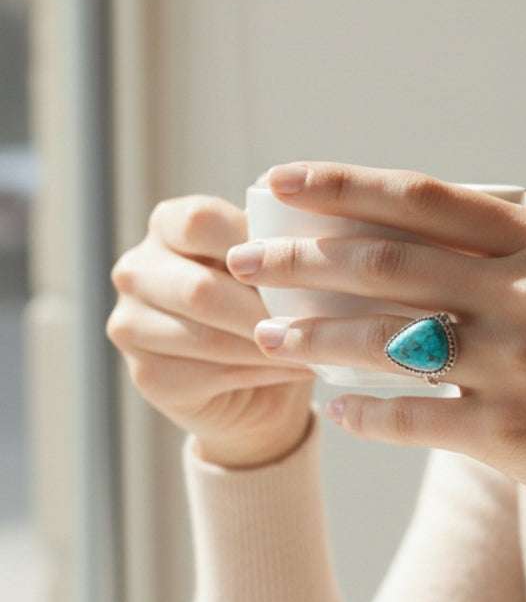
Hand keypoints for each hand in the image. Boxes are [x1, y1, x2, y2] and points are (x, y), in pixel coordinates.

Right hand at [107, 194, 315, 467]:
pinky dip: (260, 373)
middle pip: (200, 288)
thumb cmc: (273, 302)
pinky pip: (207, 375)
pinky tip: (293, 368)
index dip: (253, 245)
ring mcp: (131, 324)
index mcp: (169, 225)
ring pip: (205, 336)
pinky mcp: (145, 375)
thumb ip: (280, 236)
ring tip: (314, 347)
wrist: (262, 380)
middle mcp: (137, 270)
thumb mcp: (278, 260)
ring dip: (267, 345)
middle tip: (317, 320)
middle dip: (264, 309)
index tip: (301, 266)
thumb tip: (305, 221)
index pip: (200, 222)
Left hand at [227, 161, 525, 548]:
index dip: (341, 184)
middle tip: (245, 258)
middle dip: (300, 257)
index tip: (281, 179)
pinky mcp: (509, 434)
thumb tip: (413, 244)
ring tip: (268, 334)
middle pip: (384, 262)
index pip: (422, 197)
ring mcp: (519, 363)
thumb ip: (513, 254)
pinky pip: (408, 417)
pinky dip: (362, 413)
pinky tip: (335, 410)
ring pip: (381, 339)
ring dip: (312, 335)